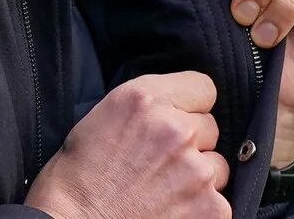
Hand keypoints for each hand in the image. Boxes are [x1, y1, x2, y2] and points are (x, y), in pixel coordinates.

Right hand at [24, 71, 230, 218]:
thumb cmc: (73, 183)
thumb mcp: (101, 119)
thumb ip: (146, 108)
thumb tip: (175, 109)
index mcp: (144, 99)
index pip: (203, 87)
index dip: (189, 107)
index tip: (176, 121)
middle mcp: (175, 129)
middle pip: (209, 128)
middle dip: (190, 145)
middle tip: (157, 166)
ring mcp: (197, 171)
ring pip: (217, 166)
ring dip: (197, 178)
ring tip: (161, 194)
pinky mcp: (211, 208)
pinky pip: (220, 201)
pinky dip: (200, 210)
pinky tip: (169, 213)